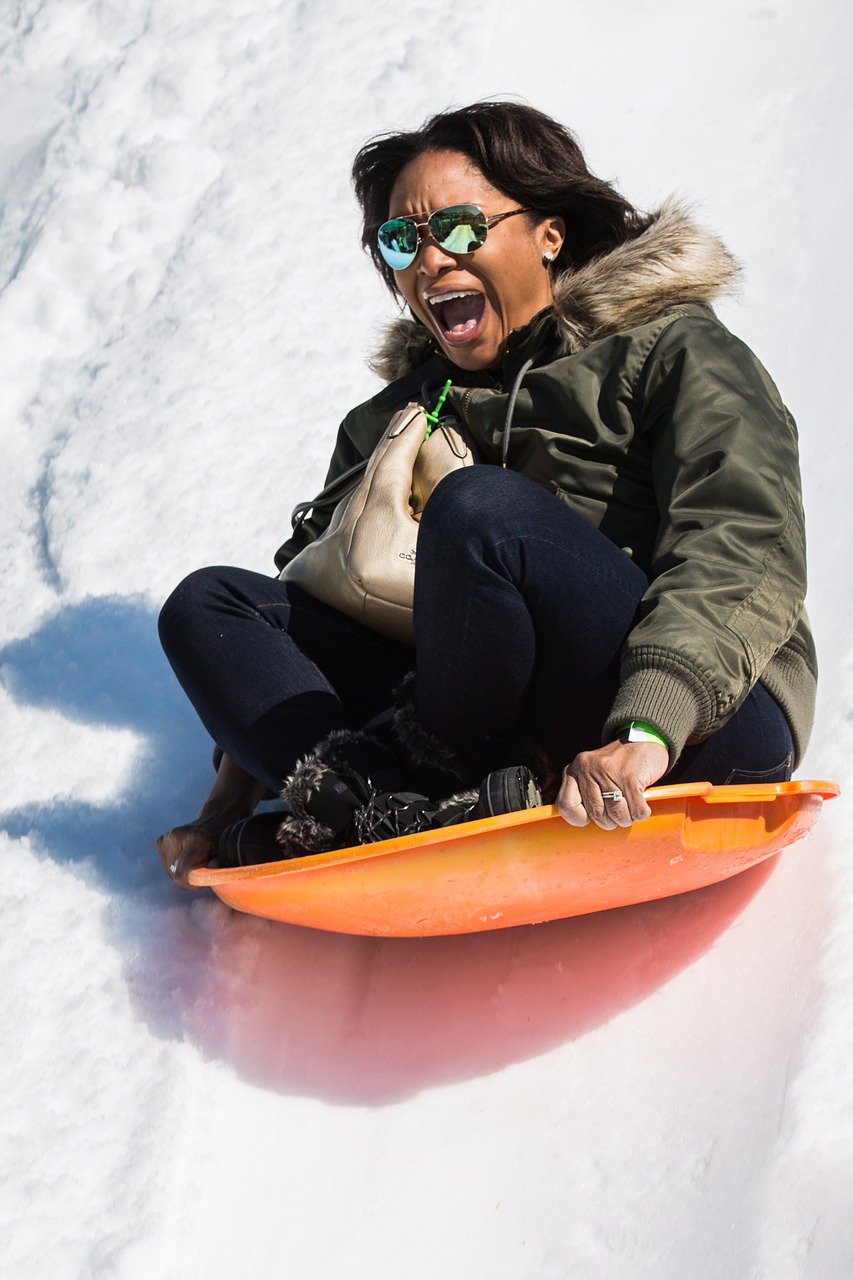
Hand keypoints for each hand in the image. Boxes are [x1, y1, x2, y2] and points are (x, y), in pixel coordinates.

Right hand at [156, 753, 267, 888]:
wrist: (217, 818)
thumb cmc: (225, 839)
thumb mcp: (226, 855)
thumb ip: (217, 869)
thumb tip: (207, 877)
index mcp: (195, 840)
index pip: (181, 874)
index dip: (191, 883)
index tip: (203, 879)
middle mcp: (177, 837)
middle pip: (176, 876)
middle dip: (190, 878)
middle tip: (204, 866)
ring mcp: (167, 838)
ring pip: (171, 872)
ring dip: (184, 872)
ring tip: (197, 859)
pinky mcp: (160, 842)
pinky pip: (166, 865)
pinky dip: (176, 866)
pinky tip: (187, 856)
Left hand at [556, 738, 668, 829]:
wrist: (643, 741)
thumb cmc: (616, 766)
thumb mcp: (592, 774)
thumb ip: (583, 793)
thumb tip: (580, 822)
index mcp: (574, 770)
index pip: (565, 804)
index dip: (578, 818)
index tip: (589, 818)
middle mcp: (588, 768)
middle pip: (596, 813)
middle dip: (609, 821)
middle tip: (618, 814)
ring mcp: (608, 771)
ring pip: (616, 814)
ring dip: (626, 818)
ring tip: (630, 810)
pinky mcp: (630, 777)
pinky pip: (635, 810)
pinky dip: (640, 813)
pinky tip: (641, 806)